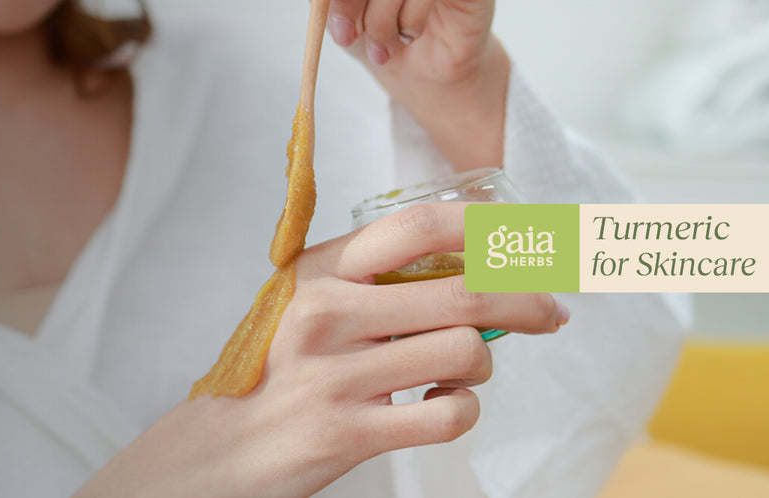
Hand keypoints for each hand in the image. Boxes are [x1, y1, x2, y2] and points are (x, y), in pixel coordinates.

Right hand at [75, 203, 565, 497]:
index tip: (529, 242)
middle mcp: (328, 310)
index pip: (421, 225)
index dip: (491, 227)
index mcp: (323, 269)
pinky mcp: (348, 431)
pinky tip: (440, 404)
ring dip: (484, 364)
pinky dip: (462, 410)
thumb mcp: (310, 304)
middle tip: (551, 313)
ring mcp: (337, 372)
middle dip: (529, 300)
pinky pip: (449, 414)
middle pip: (465, 289)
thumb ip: (377, 283)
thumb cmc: (277, 369)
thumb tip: (476, 272)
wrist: (217, 446)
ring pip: (465, 351)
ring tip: (463, 373)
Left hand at [327, 0, 509, 170]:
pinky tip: (410, 35)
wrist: (431, 78)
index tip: (335, 25)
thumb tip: (320, 1)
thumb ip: (333, 4)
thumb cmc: (389, 41)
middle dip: (352, 4)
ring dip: (381, 20)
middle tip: (348, 36)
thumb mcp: (351, 23)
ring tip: (384, 48)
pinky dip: (410, 19)